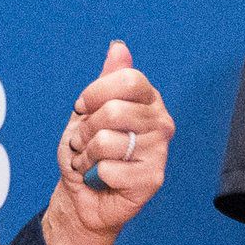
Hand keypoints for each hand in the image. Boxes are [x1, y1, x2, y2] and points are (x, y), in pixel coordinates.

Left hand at [41, 40, 175, 244]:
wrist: (84, 197)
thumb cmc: (89, 151)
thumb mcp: (90, 111)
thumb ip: (108, 80)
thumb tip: (118, 46)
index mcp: (149, 100)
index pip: (128, 79)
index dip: (95, 94)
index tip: (84, 109)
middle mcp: (161, 122)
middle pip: (113, 111)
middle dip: (84, 131)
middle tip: (84, 143)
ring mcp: (159, 150)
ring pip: (105, 142)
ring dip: (85, 156)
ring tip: (91, 162)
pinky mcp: (152, 178)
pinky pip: (108, 170)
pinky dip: (93, 176)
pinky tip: (100, 179)